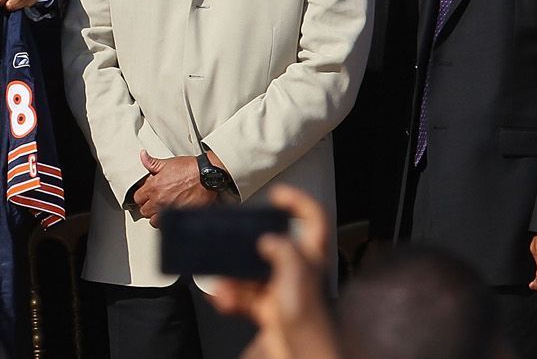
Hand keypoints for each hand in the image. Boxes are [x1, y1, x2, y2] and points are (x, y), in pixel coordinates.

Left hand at [132, 150, 218, 225]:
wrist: (207, 176)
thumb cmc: (191, 169)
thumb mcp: (168, 163)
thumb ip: (152, 162)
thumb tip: (143, 156)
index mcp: (154, 187)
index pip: (137, 197)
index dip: (142, 195)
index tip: (146, 194)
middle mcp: (159, 200)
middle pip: (144, 211)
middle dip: (148, 206)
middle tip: (155, 201)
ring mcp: (169, 209)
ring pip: (154, 221)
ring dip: (156, 216)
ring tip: (162, 208)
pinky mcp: (180, 215)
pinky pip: (168, 224)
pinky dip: (168, 221)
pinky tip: (171, 213)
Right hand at [208, 186, 337, 358]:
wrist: (303, 357)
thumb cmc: (310, 323)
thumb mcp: (297, 279)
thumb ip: (284, 253)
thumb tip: (269, 239)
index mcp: (310, 257)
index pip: (313, 219)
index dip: (298, 202)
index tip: (276, 194)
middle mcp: (296, 270)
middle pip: (271, 245)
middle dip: (246, 245)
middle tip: (230, 242)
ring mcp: (281, 289)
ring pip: (251, 272)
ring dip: (232, 278)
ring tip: (223, 286)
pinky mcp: (268, 309)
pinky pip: (243, 296)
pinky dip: (231, 298)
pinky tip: (223, 300)